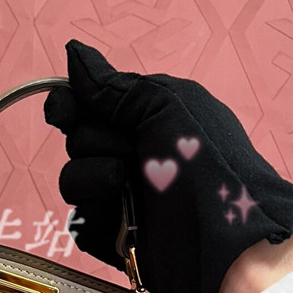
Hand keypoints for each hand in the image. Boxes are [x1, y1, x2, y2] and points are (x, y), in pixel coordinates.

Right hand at [44, 40, 292, 292]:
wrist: (229, 240)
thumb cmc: (205, 162)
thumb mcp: (166, 106)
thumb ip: (114, 86)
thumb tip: (73, 52)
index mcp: (146, 118)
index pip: (86, 104)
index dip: (68, 106)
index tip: (63, 113)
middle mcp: (132, 154)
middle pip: (76, 140)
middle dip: (97, 143)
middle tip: (133, 154)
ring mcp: (122, 198)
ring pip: (72, 182)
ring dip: (95, 181)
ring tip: (128, 190)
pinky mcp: (116, 238)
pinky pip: (81, 224)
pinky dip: (98, 221)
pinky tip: (123, 223)